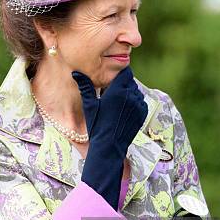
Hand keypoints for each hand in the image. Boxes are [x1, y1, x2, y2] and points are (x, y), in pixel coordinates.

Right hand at [72, 67, 147, 208]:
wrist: (109, 146)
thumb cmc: (97, 125)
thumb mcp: (89, 105)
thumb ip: (85, 86)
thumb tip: (76, 72)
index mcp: (118, 91)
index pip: (125, 72)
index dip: (120, 73)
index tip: (114, 76)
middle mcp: (131, 96)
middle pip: (130, 81)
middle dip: (123, 84)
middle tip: (113, 91)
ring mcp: (139, 105)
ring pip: (136, 91)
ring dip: (129, 93)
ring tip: (118, 102)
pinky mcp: (143, 113)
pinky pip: (141, 101)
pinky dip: (135, 102)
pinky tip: (124, 110)